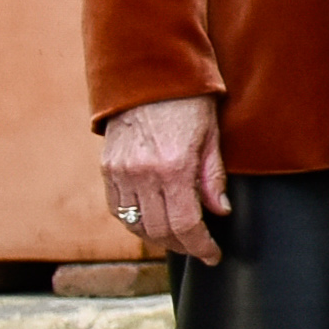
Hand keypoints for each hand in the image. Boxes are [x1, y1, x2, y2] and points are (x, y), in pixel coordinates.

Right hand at [98, 96, 226, 261]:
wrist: (146, 73)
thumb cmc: (188, 100)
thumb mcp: (211, 135)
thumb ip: (213, 177)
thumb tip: (221, 212)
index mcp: (173, 166)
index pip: (185, 224)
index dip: (201, 246)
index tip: (213, 255)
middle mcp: (142, 173)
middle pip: (159, 231)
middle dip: (183, 246)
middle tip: (200, 248)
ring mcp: (120, 172)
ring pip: (136, 224)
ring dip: (159, 238)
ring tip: (180, 238)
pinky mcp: (107, 168)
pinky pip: (118, 208)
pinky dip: (136, 222)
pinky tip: (153, 222)